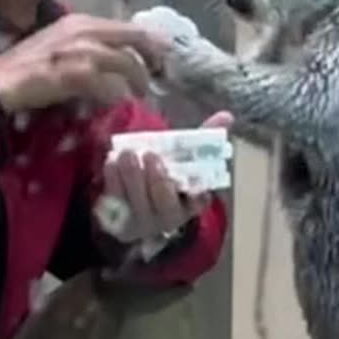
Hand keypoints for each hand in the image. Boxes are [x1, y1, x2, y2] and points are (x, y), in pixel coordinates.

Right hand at [0, 14, 166, 111]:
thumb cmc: (22, 69)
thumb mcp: (55, 46)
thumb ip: (83, 48)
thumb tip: (109, 62)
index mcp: (79, 21)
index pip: (126, 27)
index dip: (146, 44)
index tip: (155, 59)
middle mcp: (84, 30)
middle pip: (135, 40)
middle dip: (151, 60)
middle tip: (155, 78)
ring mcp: (82, 52)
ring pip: (126, 64)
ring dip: (137, 82)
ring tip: (139, 95)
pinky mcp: (77, 75)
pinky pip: (110, 87)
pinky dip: (116, 97)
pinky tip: (116, 104)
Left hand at [97, 111, 233, 245]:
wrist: (133, 205)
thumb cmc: (164, 176)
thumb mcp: (184, 159)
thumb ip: (203, 139)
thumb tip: (226, 116)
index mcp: (190, 203)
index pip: (198, 202)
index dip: (199, 196)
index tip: (198, 186)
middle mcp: (168, 217)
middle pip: (164, 203)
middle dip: (158, 180)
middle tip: (150, 155)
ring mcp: (142, 223)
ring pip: (137, 203)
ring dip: (131, 176)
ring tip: (126, 153)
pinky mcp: (118, 222)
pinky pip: (115, 203)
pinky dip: (113, 181)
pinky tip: (112, 162)